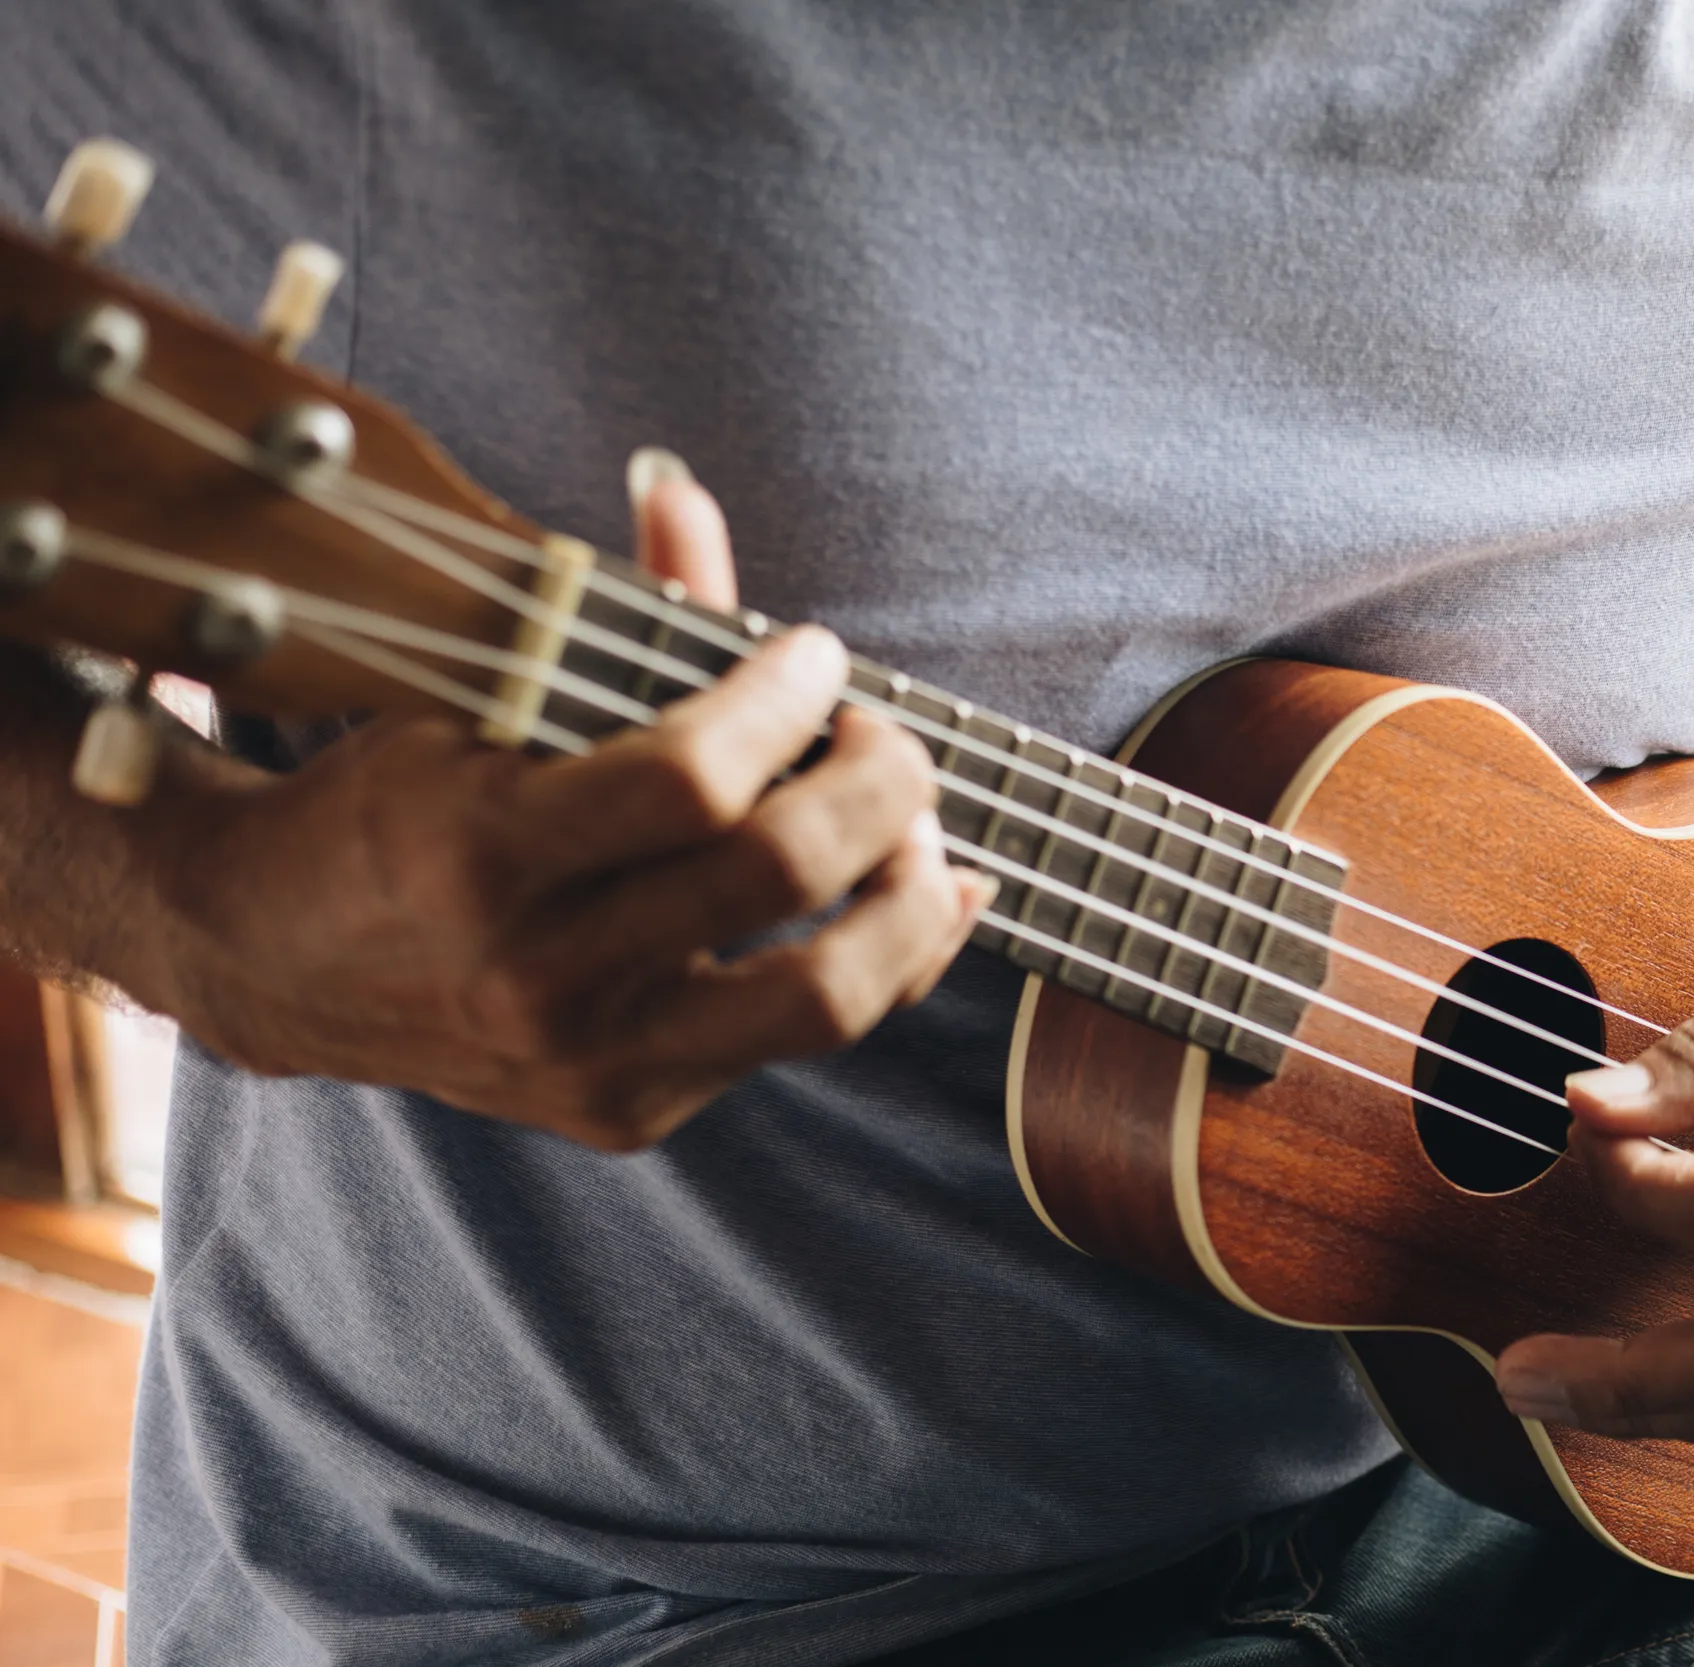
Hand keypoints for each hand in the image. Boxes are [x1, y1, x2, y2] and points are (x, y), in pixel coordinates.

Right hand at [130, 471, 992, 1149]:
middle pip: (778, 875)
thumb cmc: (403, 802)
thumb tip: (684, 491)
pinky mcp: (634, 1110)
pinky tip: (925, 893)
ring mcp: (594, 1058)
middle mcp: (541, 974)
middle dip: (879, 783)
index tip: (813, 654)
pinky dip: (893, 960)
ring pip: (827, 998)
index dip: (785, 701)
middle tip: (889, 737)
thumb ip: (609, 613)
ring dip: (913, 897)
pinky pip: (806, 1038)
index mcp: (486, 852)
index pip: (692, 778)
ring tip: (923, 832)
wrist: (277, 960)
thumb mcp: (483, 697)